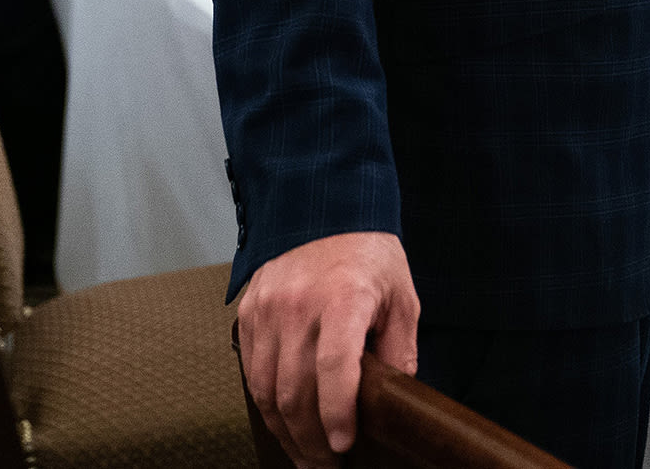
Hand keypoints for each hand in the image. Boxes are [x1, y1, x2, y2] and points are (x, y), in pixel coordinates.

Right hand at [235, 231, 419, 468]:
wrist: (322, 207)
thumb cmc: (370, 254)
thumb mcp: (401, 296)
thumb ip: (398, 349)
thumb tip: (396, 399)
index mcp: (344, 298)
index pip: (335, 368)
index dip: (337, 413)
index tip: (344, 445)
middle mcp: (299, 305)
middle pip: (296, 389)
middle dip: (310, 438)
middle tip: (325, 466)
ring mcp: (267, 310)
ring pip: (267, 389)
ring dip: (284, 431)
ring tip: (304, 456)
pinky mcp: (248, 313)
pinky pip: (251, 372)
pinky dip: (265, 405)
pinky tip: (283, 423)